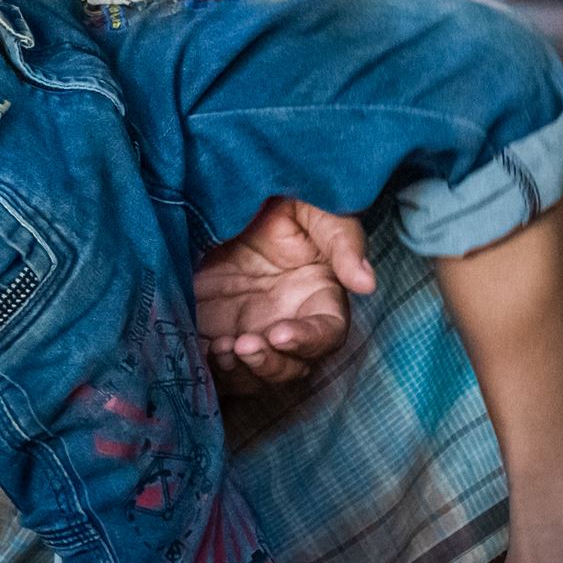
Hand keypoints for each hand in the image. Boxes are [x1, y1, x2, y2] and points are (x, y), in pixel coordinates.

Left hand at [193, 197, 378, 398]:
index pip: (326, 335)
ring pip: (253, 374)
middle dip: (268, 365)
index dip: (307, 341)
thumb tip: (366, 284)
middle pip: (291, 367)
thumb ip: (342, 241)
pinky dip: (207, 367)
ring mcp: (251, 329)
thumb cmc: (278, 196)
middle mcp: (288, 321)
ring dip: (238, 371)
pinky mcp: (215, 330)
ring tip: (218, 349)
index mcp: (319, 296)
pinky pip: (214, 365)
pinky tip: (197, 351)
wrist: (223, 187)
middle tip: (243, 344)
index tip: (279, 334)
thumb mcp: (313, 207)